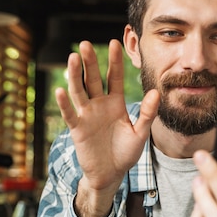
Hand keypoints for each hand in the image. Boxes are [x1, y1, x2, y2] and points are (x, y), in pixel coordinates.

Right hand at [56, 40, 158, 216]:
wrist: (110, 174)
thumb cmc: (125, 152)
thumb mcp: (140, 133)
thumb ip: (147, 114)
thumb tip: (156, 92)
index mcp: (115, 102)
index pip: (113, 77)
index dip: (114, 61)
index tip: (114, 42)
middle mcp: (99, 105)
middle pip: (93, 79)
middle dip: (90, 62)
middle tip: (85, 44)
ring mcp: (86, 115)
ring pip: (79, 92)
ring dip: (75, 75)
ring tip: (72, 57)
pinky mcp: (77, 129)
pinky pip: (70, 114)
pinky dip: (65, 104)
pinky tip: (60, 90)